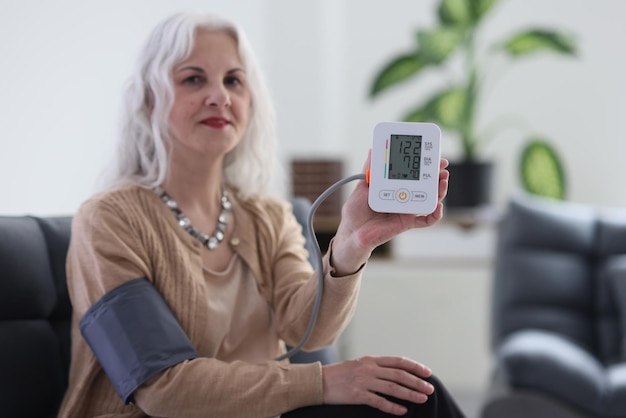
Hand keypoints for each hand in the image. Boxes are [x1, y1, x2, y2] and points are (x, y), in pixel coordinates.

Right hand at [322, 356, 434, 414]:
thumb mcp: (358, 364)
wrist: (318, 381)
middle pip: (399, 374)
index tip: (427, 372)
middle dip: (417, 381)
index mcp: (370, 360)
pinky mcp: (358, 395)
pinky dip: (393, 407)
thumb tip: (394, 373)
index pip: (398, 361)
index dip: (414, 366)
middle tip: (429, 388)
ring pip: (393, 388)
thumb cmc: (339, 374)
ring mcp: (363, 381)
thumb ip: (375, 367)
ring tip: (421, 398)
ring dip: (410, 393)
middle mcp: (369, 368)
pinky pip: (379, 401)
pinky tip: (403, 410)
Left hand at [330, 151, 448, 274]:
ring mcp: (407, 210)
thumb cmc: (356, 212)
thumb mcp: (362, 186)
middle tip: (442, 167)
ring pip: (429, 200)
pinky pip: (425, 220)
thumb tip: (372, 150)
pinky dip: (434, 214)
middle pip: (426, 185)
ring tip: (442, 181)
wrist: (352, 232)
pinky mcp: (407, 222)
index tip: (431, 156)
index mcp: (395, 187)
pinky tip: (437, 206)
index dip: (425, 165)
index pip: (414, 174)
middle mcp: (404, 197)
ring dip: (439, 191)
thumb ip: (370, 170)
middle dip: (437, 175)